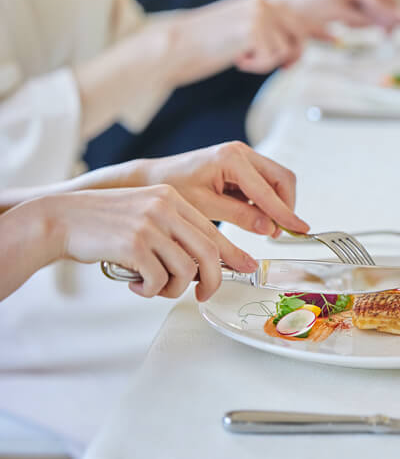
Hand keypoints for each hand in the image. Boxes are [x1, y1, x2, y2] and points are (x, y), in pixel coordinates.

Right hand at [45, 186, 257, 300]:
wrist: (59, 220)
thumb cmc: (102, 224)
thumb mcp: (145, 215)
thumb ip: (174, 231)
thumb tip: (204, 263)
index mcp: (172, 199)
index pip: (213, 231)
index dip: (232, 255)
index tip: (245, 269)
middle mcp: (165, 207)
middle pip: (208, 253)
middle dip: (211, 281)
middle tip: (202, 295)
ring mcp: (150, 224)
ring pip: (185, 270)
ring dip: (172, 289)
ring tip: (154, 287)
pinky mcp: (133, 244)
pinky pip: (158, 279)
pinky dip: (150, 290)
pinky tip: (135, 285)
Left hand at [136, 142, 309, 237]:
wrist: (153, 178)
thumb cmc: (171, 187)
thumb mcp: (204, 206)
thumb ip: (239, 215)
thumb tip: (268, 227)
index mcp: (231, 159)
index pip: (268, 190)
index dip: (286, 213)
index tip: (300, 229)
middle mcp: (241, 152)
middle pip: (282, 178)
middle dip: (286, 205)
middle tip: (282, 231)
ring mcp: (243, 157)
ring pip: (277, 180)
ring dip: (277, 204)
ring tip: (266, 228)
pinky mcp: (241, 165)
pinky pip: (265, 183)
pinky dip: (266, 201)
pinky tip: (254, 216)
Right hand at [156, 0, 311, 83]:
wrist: (173, 46)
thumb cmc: (204, 44)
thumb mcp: (241, 32)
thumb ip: (267, 33)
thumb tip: (292, 46)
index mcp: (260, 1)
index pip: (300, 14)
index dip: (319, 29)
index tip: (336, 38)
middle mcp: (263, 2)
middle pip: (299, 36)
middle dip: (288, 56)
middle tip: (262, 63)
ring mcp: (259, 13)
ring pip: (287, 50)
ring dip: (266, 62)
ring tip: (240, 57)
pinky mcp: (254, 28)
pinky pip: (273, 58)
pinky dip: (257, 65)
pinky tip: (236, 58)